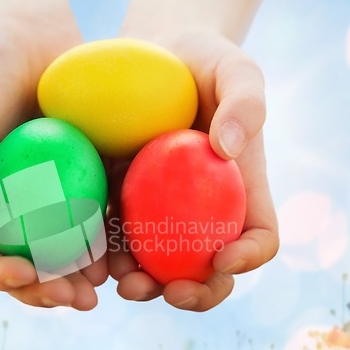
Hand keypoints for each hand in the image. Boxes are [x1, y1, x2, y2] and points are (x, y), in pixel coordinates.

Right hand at [0, 0, 106, 309]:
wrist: (35, 42)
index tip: (26, 273)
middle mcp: (14, 213)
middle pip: (27, 269)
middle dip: (49, 291)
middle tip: (80, 298)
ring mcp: (51, 204)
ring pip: (66, 255)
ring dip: (84, 277)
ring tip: (106, 284)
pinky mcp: (87, 187)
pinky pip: (98, 223)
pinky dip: (111, 242)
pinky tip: (128, 250)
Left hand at [109, 28, 278, 310]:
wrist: (153, 58)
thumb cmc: (201, 64)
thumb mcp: (234, 69)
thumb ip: (244, 102)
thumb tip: (228, 148)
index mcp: (239, 190)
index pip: (259, 236)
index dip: (248, 257)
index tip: (224, 258)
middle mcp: (202, 211)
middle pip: (208, 268)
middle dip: (193, 291)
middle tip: (168, 290)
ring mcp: (161, 212)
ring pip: (158, 264)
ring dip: (143, 283)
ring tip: (121, 280)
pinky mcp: (123, 203)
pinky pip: (116, 238)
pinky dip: (106, 254)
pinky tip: (90, 255)